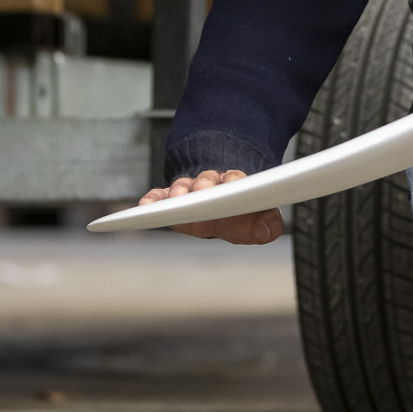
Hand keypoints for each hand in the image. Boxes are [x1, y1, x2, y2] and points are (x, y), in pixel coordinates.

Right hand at [137, 168, 283, 244]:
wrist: (216, 199)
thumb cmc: (238, 216)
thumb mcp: (257, 220)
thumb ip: (267, 224)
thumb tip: (266, 231)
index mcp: (234, 185)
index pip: (236, 179)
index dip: (235, 181)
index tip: (233, 183)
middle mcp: (209, 184)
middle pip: (207, 180)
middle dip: (205, 184)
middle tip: (203, 189)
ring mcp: (187, 190)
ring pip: (183, 186)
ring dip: (180, 191)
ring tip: (177, 198)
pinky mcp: (167, 197)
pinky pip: (159, 196)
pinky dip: (153, 200)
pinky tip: (145, 205)